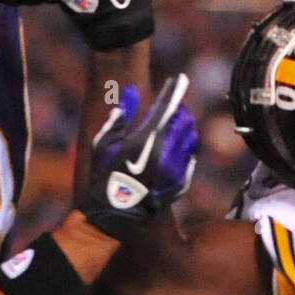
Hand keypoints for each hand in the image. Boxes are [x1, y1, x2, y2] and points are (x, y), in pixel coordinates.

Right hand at [80, 75, 198, 240]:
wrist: (114, 215)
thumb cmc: (104, 176)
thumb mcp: (104, 144)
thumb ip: (120, 117)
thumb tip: (131, 92)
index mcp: (145, 140)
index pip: (165, 107)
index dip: (172, 90)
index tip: (178, 79)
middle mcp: (164, 153)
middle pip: (183, 120)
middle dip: (179, 108)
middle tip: (172, 105)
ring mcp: (175, 169)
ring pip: (191, 137)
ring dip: (185, 126)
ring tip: (175, 124)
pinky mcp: (180, 182)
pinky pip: (191, 157)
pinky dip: (186, 146)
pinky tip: (176, 146)